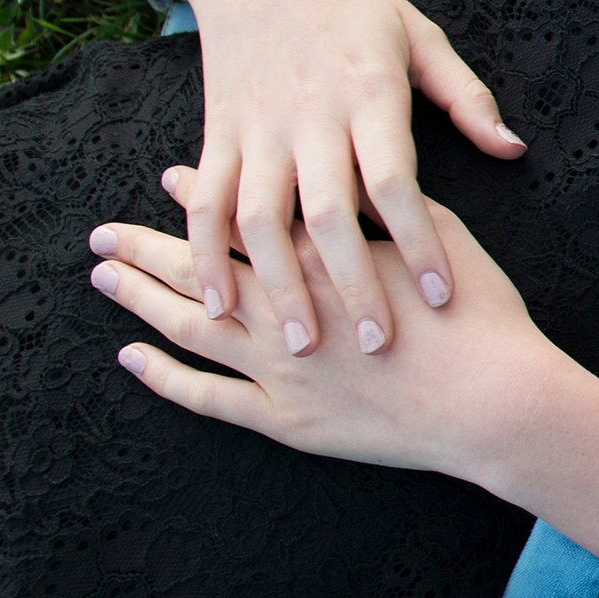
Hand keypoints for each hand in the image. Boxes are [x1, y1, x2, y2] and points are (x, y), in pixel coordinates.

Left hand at [88, 192, 553, 480]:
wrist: (496, 399)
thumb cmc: (481, 312)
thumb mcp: (444, 234)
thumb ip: (393, 209)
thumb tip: (361, 180)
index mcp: (325, 254)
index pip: (248, 216)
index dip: (204, 195)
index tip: (167, 177)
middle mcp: (287, 306)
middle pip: (201, 268)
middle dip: (147, 247)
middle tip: (102, 233)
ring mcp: (279, 368)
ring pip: (189, 328)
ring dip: (141, 301)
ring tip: (104, 279)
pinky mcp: (286, 420)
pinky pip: (208, 398)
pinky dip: (165, 378)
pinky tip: (133, 357)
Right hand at [178, 0, 523, 355]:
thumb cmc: (353, 4)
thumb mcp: (420, 35)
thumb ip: (466, 97)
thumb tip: (512, 149)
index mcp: (370, 94)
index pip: (397, 182)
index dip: (418, 242)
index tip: (439, 297)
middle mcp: (311, 116)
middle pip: (330, 213)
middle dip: (353, 284)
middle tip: (376, 348)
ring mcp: (257, 128)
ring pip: (261, 219)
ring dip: (278, 284)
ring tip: (302, 346)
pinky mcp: (216, 134)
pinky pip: (206, 203)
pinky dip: (207, 255)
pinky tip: (220, 304)